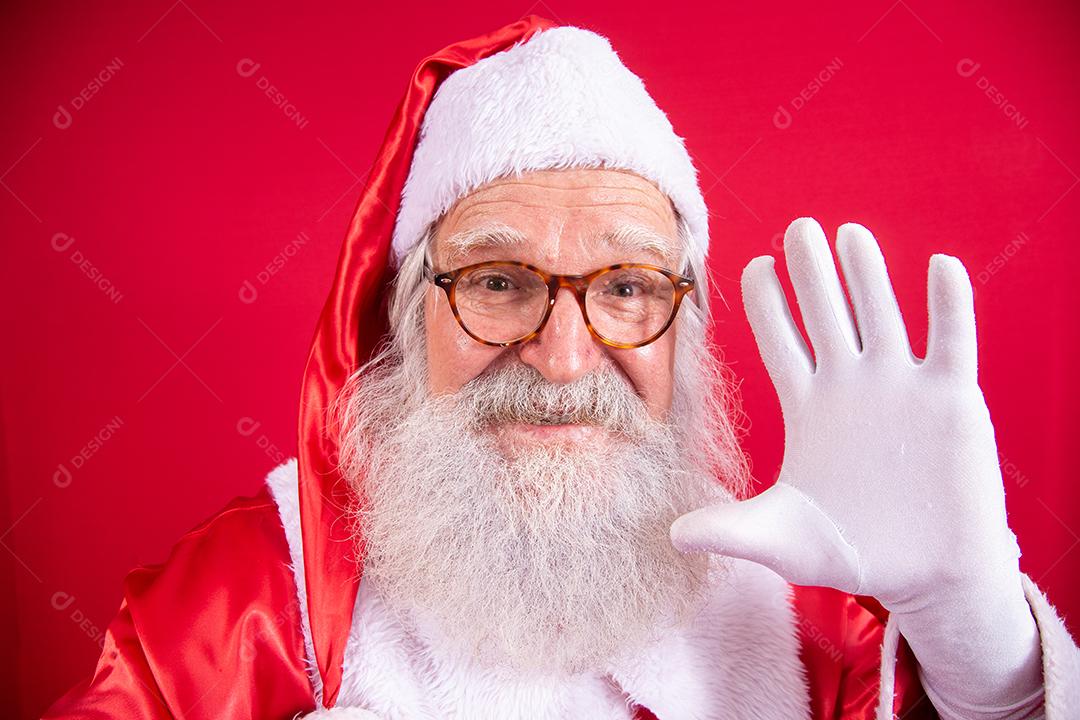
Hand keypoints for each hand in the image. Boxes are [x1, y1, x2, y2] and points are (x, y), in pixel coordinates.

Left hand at [670, 218, 1042, 710]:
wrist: (927, 573)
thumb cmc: (853, 551)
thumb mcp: (784, 539)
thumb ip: (731, 530)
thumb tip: (672, 536)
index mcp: (807, 404)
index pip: (780, 338)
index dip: (768, 302)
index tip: (755, 265)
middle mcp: (851, 384)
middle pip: (826, 313)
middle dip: (812, 272)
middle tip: (798, 228)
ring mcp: (901, 387)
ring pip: (882, 315)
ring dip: (868, 276)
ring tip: (849, 235)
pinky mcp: (952, 399)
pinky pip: (951, 341)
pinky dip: (948, 305)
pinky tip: (940, 267)